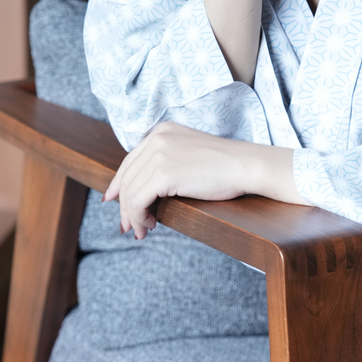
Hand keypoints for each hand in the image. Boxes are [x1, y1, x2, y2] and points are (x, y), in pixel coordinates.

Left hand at [103, 122, 248, 239]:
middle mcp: (156, 139)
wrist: (246, 165)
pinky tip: (149, 225)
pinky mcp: (164, 174)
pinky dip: (138, 217)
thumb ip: (166, 160)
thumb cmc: (225, 165)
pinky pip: (138, 201)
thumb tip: (143, 188)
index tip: (115, 203)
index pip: (130, 161)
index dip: (119, 185)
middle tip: (128, 226)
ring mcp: (159, 155)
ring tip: (141, 230)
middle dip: (123, 205)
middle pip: (126, 178)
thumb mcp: (188, 153)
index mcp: (161, 131)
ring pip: (129, 192)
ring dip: (132, 216)